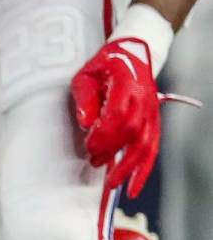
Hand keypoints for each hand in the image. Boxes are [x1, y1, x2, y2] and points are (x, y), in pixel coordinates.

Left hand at [71, 37, 159, 197]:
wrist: (134, 53)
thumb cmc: (105, 64)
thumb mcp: (85, 74)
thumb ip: (84, 98)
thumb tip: (86, 123)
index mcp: (128, 85)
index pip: (119, 115)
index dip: (104, 134)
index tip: (89, 146)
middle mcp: (145, 100)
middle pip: (133, 133)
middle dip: (112, 151)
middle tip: (93, 162)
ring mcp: (153, 112)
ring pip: (146, 145)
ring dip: (130, 167)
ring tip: (113, 185)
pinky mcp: (154, 122)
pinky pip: (152, 149)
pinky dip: (144, 170)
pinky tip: (133, 186)